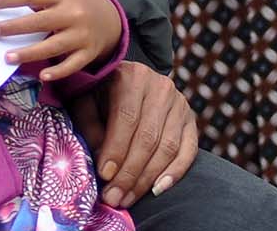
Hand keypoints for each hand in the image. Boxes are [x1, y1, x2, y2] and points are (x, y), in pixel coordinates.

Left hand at [0, 0, 121, 82]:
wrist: (111, 17)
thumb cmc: (76, 4)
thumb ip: (40, 1)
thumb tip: (6, 12)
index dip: (7, 0)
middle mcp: (73, 14)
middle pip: (39, 22)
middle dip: (12, 27)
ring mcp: (82, 35)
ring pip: (52, 46)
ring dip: (28, 53)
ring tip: (7, 57)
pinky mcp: (89, 53)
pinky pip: (71, 65)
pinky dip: (58, 72)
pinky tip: (42, 76)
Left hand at [68, 62, 200, 209]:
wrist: (127, 79)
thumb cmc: (100, 93)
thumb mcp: (86, 100)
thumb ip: (90, 127)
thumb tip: (104, 164)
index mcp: (132, 77)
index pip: (127, 117)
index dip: (116, 149)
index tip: (104, 176)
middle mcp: (160, 87)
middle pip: (148, 137)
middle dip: (130, 173)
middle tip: (114, 197)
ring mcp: (179, 103)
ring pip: (168, 147)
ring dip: (147, 178)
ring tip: (128, 198)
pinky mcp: (190, 120)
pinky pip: (189, 151)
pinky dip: (175, 173)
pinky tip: (157, 189)